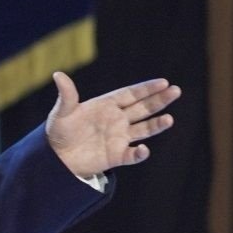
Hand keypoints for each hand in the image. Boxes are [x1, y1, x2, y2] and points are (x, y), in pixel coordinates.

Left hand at [45, 71, 180, 177]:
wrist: (57, 157)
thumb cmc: (59, 131)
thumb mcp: (62, 112)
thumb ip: (66, 95)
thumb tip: (58, 75)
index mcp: (106, 105)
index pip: (130, 94)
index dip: (146, 89)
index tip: (163, 82)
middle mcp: (117, 120)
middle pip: (142, 108)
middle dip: (159, 100)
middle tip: (176, 91)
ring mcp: (119, 138)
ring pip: (144, 129)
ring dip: (156, 124)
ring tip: (169, 119)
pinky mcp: (116, 156)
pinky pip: (132, 154)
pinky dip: (139, 153)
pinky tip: (144, 149)